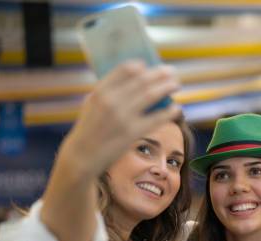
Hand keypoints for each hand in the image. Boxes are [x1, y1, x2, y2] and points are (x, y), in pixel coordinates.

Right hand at [61, 61, 180, 177]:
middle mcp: (112, 101)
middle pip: (142, 80)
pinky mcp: (133, 132)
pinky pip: (156, 118)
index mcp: (101, 91)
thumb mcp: (92, 104)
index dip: (140, 66)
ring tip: (176, 84)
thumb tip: (135, 77)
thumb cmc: (90, 128)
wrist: (83, 155)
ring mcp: (123, 117)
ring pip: (151, 95)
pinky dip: (169, 112)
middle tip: (171, 72)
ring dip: (167, 87)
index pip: (125, 70)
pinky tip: (176, 108)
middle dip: (160, 74)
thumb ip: (108, 90)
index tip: (149, 65)